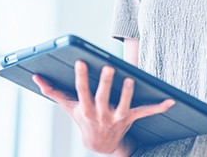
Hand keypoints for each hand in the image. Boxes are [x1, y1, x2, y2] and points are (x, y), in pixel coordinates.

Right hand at [31, 60, 174, 154]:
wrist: (99, 145)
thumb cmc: (83, 119)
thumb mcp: (67, 107)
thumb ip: (52, 91)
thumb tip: (36, 77)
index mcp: (85, 108)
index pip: (82, 90)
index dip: (82, 77)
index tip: (81, 62)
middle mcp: (101, 113)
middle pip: (103, 97)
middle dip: (106, 83)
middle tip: (109, 68)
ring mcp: (116, 117)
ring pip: (123, 104)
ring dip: (127, 93)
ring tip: (130, 80)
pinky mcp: (130, 118)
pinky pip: (145, 112)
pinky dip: (158, 107)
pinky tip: (171, 100)